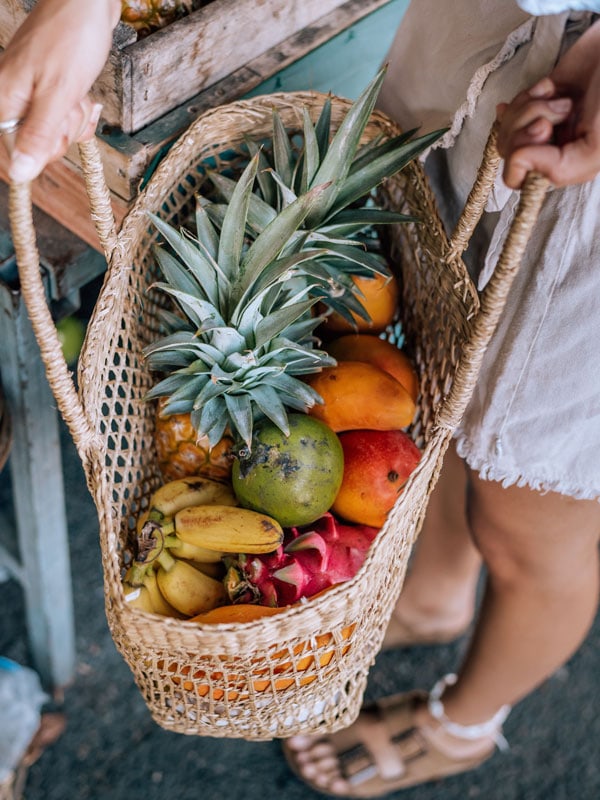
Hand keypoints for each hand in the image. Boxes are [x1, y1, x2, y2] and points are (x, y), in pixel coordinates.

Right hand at [0, 0, 120, 182]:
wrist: (86, 1)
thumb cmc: (71, 39)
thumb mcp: (58, 95)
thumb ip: (38, 136)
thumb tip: (19, 174)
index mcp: (5, 102)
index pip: (18, 153)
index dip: (44, 150)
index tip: (57, 128)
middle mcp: (14, 100)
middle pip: (42, 145)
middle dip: (65, 129)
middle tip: (70, 101)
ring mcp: (32, 94)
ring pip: (58, 131)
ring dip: (76, 116)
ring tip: (77, 89)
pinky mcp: (50, 90)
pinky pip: (66, 116)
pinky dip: (79, 108)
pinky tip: (83, 92)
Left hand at [496, 19, 599, 188]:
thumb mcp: (597, 147)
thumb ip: (560, 168)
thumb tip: (519, 161)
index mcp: (566, 166)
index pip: (518, 178)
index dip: (521, 156)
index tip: (544, 131)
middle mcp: (552, 148)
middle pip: (508, 150)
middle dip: (523, 128)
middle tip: (553, 114)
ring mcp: (545, 122)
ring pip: (508, 126)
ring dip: (528, 107)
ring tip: (559, 99)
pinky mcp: (540, 98)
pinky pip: (514, 103)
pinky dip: (528, 93)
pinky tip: (551, 88)